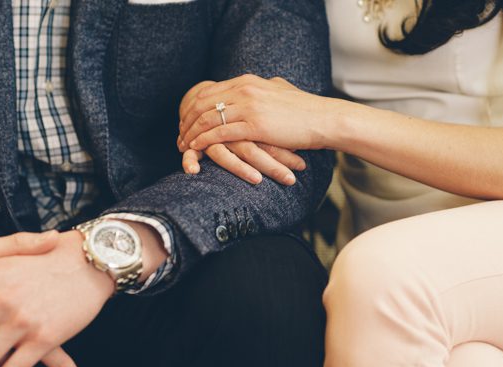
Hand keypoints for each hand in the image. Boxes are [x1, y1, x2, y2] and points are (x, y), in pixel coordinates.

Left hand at [179, 74, 337, 153]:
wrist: (324, 119)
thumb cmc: (304, 110)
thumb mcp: (278, 91)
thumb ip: (263, 89)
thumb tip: (262, 84)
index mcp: (247, 81)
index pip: (208, 91)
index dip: (192, 107)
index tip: (184, 121)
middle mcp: (245, 89)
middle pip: (202, 103)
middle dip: (186, 120)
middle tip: (178, 136)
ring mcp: (249, 106)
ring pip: (207, 118)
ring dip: (191, 133)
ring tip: (183, 146)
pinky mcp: (254, 125)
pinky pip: (219, 133)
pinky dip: (203, 141)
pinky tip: (196, 149)